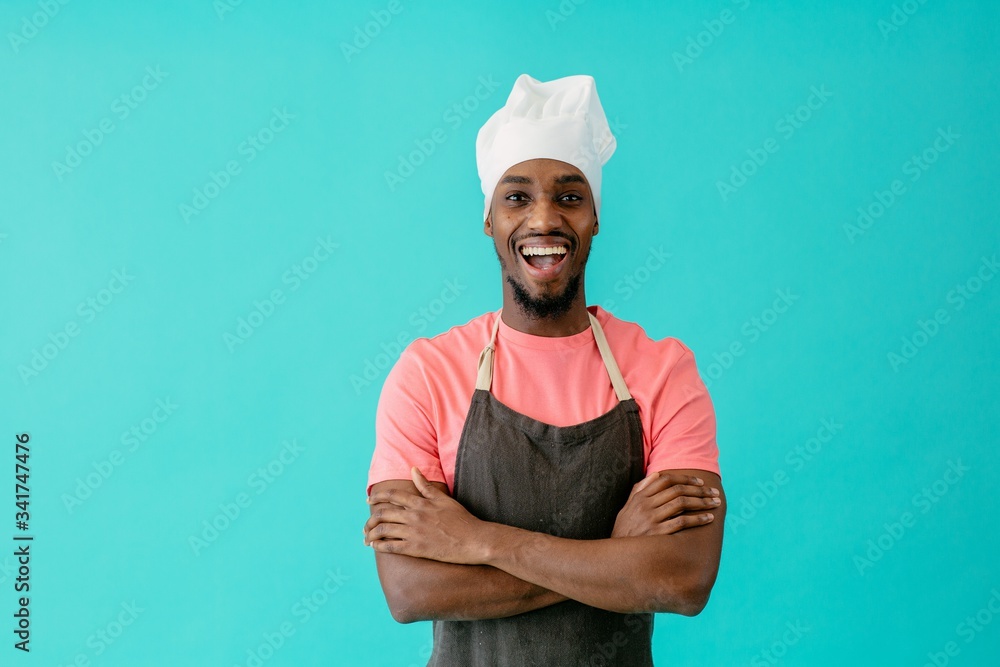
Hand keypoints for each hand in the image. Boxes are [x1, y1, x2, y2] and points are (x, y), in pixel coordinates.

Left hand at [365, 467, 486, 563]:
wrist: (473, 540)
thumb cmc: (461, 519)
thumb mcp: (443, 499)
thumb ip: (425, 485)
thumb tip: (413, 469)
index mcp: (420, 503)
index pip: (392, 496)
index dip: (378, 497)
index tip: (369, 501)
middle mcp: (414, 516)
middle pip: (383, 513)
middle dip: (370, 519)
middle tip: (366, 524)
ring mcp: (414, 533)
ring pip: (384, 530)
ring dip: (371, 533)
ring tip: (367, 537)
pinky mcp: (416, 549)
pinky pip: (391, 547)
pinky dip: (379, 546)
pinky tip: (375, 546)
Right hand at [611, 471, 720, 537]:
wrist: (616, 554)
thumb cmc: (624, 530)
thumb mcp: (627, 507)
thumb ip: (640, 490)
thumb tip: (656, 474)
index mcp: (640, 496)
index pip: (666, 479)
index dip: (685, 479)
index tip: (700, 483)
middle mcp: (645, 505)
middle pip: (677, 490)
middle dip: (700, 490)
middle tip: (714, 493)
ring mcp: (651, 519)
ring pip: (682, 503)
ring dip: (702, 502)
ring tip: (715, 503)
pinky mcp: (658, 534)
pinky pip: (682, 522)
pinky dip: (697, 519)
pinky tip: (708, 519)